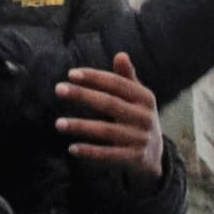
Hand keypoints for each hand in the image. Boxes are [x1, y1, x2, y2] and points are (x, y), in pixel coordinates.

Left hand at [55, 56, 162, 178]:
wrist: (154, 156)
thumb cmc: (138, 119)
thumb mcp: (137, 99)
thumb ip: (126, 79)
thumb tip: (121, 55)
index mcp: (145, 98)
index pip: (117, 84)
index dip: (95, 78)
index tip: (71, 74)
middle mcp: (145, 117)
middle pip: (110, 104)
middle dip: (83, 95)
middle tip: (58, 89)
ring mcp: (140, 139)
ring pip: (107, 131)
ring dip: (81, 126)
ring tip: (58, 123)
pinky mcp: (135, 159)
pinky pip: (109, 155)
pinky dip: (91, 152)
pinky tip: (72, 148)